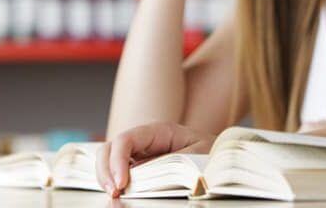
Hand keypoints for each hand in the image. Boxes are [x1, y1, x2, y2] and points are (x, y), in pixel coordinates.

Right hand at [96, 122, 216, 197]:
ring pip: (108, 159)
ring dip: (105, 177)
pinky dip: (112, 181)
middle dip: (106, 170)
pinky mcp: (139, 167)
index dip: (118, 160)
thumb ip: (178, 162)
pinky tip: (119, 192)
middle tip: (114, 192)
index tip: (122, 184)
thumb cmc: (212, 152)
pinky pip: (117, 171)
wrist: (221, 156)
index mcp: (159, 131)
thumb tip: (152, 176)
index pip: (127, 139)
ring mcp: (139, 154)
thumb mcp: (200, 154)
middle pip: (109, 148)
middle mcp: (144, 140)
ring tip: (115, 195)